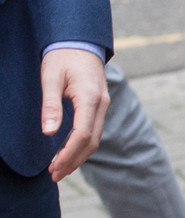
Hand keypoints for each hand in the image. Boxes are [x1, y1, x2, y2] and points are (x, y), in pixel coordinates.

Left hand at [41, 48, 108, 181]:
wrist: (81, 41)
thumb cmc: (62, 56)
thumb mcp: (50, 77)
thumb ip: (50, 105)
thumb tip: (49, 133)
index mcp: (90, 97)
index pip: (83, 134)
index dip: (68, 154)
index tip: (53, 167)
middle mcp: (102, 104)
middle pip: (91, 142)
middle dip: (73, 161)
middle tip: (53, 175)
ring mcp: (103, 106)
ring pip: (94, 139)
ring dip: (78, 157)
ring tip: (58, 169)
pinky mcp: (100, 106)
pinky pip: (93, 131)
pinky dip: (81, 146)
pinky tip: (67, 153)